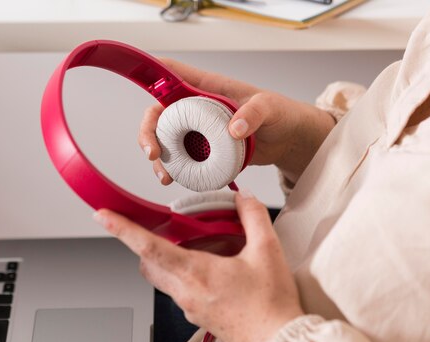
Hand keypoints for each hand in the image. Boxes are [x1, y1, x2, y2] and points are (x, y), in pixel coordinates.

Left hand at [93, 190, 303, 341]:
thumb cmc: (271, 304)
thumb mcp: (268, 252)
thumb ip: (253, 217)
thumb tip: (243, 197)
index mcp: (195, 273)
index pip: (148, 247)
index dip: (122, 229)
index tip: (102, 216)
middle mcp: (184, 291)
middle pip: (147, 263)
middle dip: (143, 243)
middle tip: (156, 228)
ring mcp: (188, 306)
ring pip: (161, 277)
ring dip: (165, 258)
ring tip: (191, 245)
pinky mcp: (197, 315)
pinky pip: (178, 290)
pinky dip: (182, 273)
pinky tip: (210, 268)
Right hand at [139, 59, 335, 184]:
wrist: (288, 140)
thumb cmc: (280, 114)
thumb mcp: (270, 108)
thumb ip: (254, 113)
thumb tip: (233, 129)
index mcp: (207, 87)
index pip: (173, 74)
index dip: (153, 74)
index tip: (141, 85)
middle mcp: (196, 107)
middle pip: (159, 114)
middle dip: (148, 132)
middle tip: (153, 153)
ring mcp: (198, 130)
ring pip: (165, 139)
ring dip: (159, 157)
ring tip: (165, 176)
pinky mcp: (203, 150)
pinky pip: (180, 158)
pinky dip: (173, 169)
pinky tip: (175, 180)